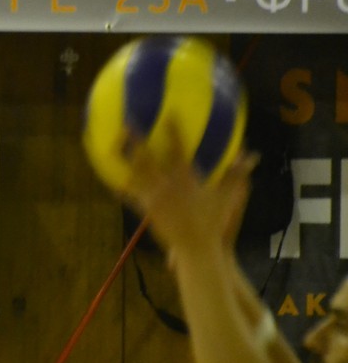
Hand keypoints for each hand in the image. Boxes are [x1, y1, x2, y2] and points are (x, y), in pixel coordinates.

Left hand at [123, 125, 258, 256]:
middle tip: (125, 124)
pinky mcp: (146, 210)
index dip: (173, 130)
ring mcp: (152, 198)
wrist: (195, 248)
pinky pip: (130, 196)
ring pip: (133, 175)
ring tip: (109, 148)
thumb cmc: (214, 221)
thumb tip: (252, 155)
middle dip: (134, 140)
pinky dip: (121, 187)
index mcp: (184, 178)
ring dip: (122, 161)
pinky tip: (112, 182)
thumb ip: (237, 173)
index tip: (169, 115)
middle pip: (145, 158)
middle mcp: (164, 185)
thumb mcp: (228, 196)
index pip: (177, 148)